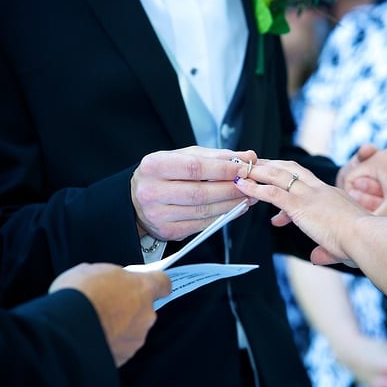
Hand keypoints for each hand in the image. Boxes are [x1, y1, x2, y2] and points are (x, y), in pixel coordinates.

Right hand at [49, 263, 171, 366]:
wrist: (65, 329)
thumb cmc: (78, 295)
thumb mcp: (92, 271)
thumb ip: (109, 278)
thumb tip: (106, 282)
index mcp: (143, 288)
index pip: (163, 283)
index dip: (155, 284)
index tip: (148, 285)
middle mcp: (146, 315)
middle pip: (145, 309)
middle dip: (129, 308)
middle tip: (107, 306)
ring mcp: (136, 338)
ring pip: (133, 331)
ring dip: (120, 328)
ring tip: (96, 325)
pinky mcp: (123, 358)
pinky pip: (120, 348)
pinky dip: (109, 344)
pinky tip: (92, 339)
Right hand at [131, 146, 256, 240]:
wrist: (136, 200)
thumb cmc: (164, 174)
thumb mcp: (182, 157)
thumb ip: (214, 156)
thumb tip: (247, 157)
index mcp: (154, 166)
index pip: (195, 167)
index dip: (222, 169)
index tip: (243, 168)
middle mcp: (151, 191)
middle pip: (200, 192)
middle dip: (230, 188)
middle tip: (250, 185)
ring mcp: (158, 214)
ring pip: (202, 210)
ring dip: (230, 204)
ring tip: (246, 197)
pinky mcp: (167, 231)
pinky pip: (201, 225)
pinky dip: (222, 217)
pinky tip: (234, 209)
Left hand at [234, 158, 368, 265]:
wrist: (367, 238)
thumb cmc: (362, 244)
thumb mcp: (342, 247)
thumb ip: (326, 251)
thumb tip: (316, 258)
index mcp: (333, 196)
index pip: (307, 185)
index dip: (289, 187)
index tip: (275, 201)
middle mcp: (320, 191)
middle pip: (291, 169)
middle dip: (271, 165)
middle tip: (255, 165)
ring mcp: (309, 196)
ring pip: (278, 176)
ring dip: (258, 172)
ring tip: (242, 170)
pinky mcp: (300, 206)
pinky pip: (272, 193)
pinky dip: (255, 188)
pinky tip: (242, 186)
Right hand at [342, 148, 386, 221]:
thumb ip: (363, 218)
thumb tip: (345, 223)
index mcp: (379, 161)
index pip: (349, 177)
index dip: (350, 197)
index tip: (358, 211)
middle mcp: (386, 153)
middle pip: (358, 174)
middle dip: (360, 192)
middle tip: (370, 209)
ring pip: (370, 174)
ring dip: (370, 190)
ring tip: (380, 205)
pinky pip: (383, 173)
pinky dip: (382, 187)